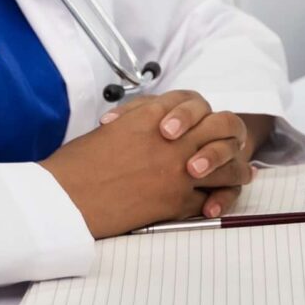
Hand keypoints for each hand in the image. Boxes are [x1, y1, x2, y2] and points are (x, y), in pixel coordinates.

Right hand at [39, 90, 256, 236]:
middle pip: (223, 126)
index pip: (195, 102)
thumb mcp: (113, 127)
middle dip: (232, 135)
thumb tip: (157, 125)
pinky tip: (218, 202)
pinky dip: (216, 200)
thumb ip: (142, 120)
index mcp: (154, 115)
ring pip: (226, 164)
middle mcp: (173, 139)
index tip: (204, 123)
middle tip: (235, 144)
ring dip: (235, 169)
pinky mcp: (175, 201)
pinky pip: (209, 197)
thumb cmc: (76, 165)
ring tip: (241, 173)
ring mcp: (178, 170)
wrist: (63, 198)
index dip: (202, 113)